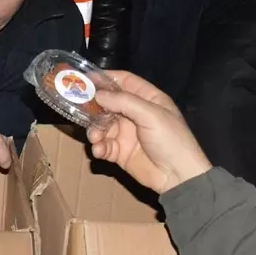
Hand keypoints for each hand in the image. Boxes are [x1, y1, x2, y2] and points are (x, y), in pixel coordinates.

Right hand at [84, 71, 211, 194]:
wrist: (178, 176)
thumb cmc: (170, 140)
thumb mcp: (151, 115)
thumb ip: (124, 102)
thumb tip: (98, 94)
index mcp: (147, 99)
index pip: (124, 81)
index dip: (106, 78)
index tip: (86, 78)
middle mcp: (135, 114)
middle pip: (108, 103)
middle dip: (93, 106)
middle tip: (77, 106)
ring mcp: (126, 133)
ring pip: (102, 125)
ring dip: (94, 129)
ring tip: (95, 137)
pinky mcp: (120, 152)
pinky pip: (103, 146)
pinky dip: (98, 147)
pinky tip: (100, 150)